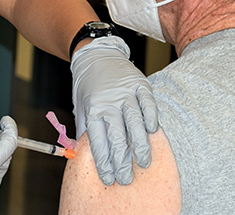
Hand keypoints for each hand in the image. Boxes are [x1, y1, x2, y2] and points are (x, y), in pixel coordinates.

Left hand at [70, 36, 158, 185]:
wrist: (96, 56)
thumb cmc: (88, 87)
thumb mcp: (81, 108)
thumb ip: (85, 132)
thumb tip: (84, 158)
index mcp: (92, 110)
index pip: (98, 141)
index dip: (104, 162)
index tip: (109, 178)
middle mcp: (108, 102)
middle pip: (116, 136)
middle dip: (121, 161)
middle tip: (126, 179)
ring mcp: (125, 92)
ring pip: (134, 122)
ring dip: (140, 144)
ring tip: (144, 162)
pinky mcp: (140, 84)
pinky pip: (147, 103)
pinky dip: (151, 117)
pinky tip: (153, 132)